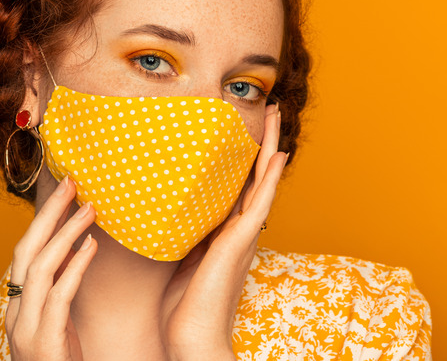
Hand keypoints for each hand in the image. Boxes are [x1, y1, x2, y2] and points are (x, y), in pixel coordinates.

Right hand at [4, 176, 97, 360]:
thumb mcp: (58, 323)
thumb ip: (62, 289)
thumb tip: (80, 249)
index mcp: (19, 304)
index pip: (26, 253)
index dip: (44, 220)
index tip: (66, 192)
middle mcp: (16, 311)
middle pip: (26, 249)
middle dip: (48, 213)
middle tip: (72, 182)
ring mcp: (26, 326)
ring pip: (40, 266)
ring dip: (65, 232)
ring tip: (90, 208)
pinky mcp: (43, 341)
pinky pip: (59, 295)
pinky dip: (75, 266)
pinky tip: (92, 246)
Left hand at [160, 103, 287, 360]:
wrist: (192, 336)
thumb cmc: (183, 306)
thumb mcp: (180, 259)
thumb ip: (184, 233)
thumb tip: (169, 211)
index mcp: (227, 233)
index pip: (240, 187)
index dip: (247, 159)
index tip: (248, 133)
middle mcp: (241, 230)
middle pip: (257, 177)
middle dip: (264, 143)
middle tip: (271, 111)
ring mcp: (244, 235)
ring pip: (264, 182)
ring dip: (271, 148)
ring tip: (277, 117)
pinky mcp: (241, 241)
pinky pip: (260, 202)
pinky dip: (271, 177)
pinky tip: (277, 154)